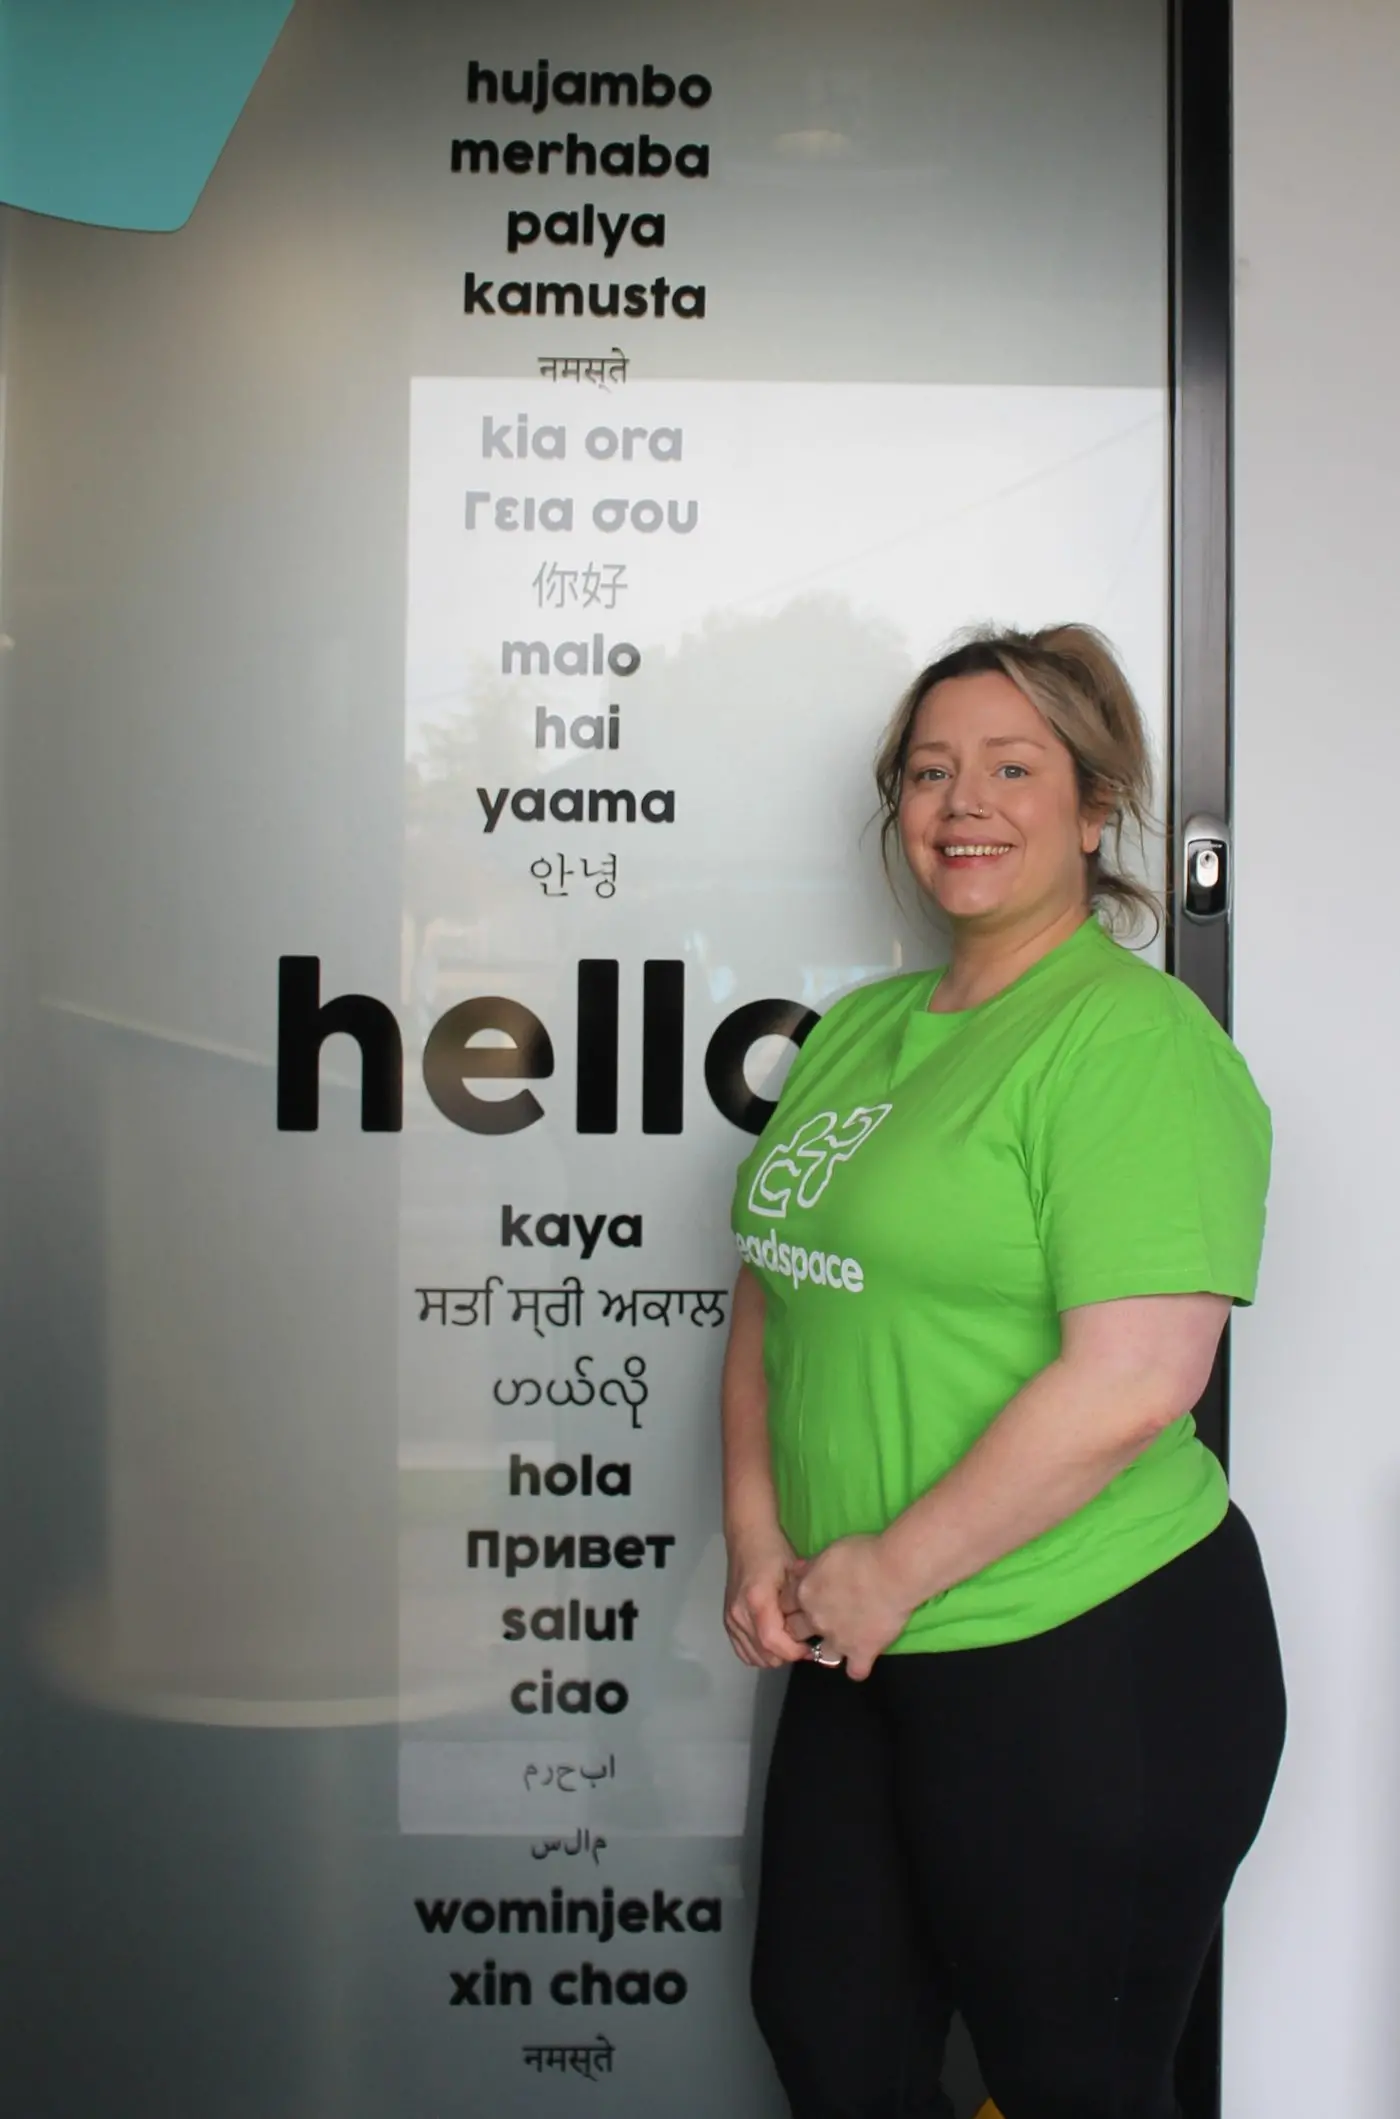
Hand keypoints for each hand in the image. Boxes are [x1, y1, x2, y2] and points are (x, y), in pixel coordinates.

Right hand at [724, 1522, 809, 1668]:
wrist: (747, 1537)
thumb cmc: (774, 1551)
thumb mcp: (794, 1573)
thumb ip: (801, 1604)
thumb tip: (817, 1629)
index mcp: (757, 1600)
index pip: (773, 1642)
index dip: (794, 1651)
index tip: (811, 1646)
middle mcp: (739, 1614)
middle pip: (764, 1654)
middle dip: (787, 1654)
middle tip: (803, 1642)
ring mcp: (730, 1619)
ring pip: (754, 1657)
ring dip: (774, 1655)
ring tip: (789, 1639)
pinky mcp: (727, 1622)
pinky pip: (743, 1651)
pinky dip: (759, 1653)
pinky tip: (773, 1640)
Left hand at [780, 1534, 914, 1680]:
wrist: (893, 1572)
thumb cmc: (862, 1553)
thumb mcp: (829, 1551)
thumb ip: (810, 1566)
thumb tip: (797, 1571)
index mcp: (805, 1593)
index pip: (784, 1604)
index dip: (792, 1603)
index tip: (801, 1601)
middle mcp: (816, 1620)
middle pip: (796, 1631)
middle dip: (803, 1628)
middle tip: (819, 1619)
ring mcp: (838, 1640)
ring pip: (823, 1655)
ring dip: (829, 1650)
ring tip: (841, 1640)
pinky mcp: (862, 1652)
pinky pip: (855, 1672)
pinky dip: (858, 1667)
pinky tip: (862, 1659)